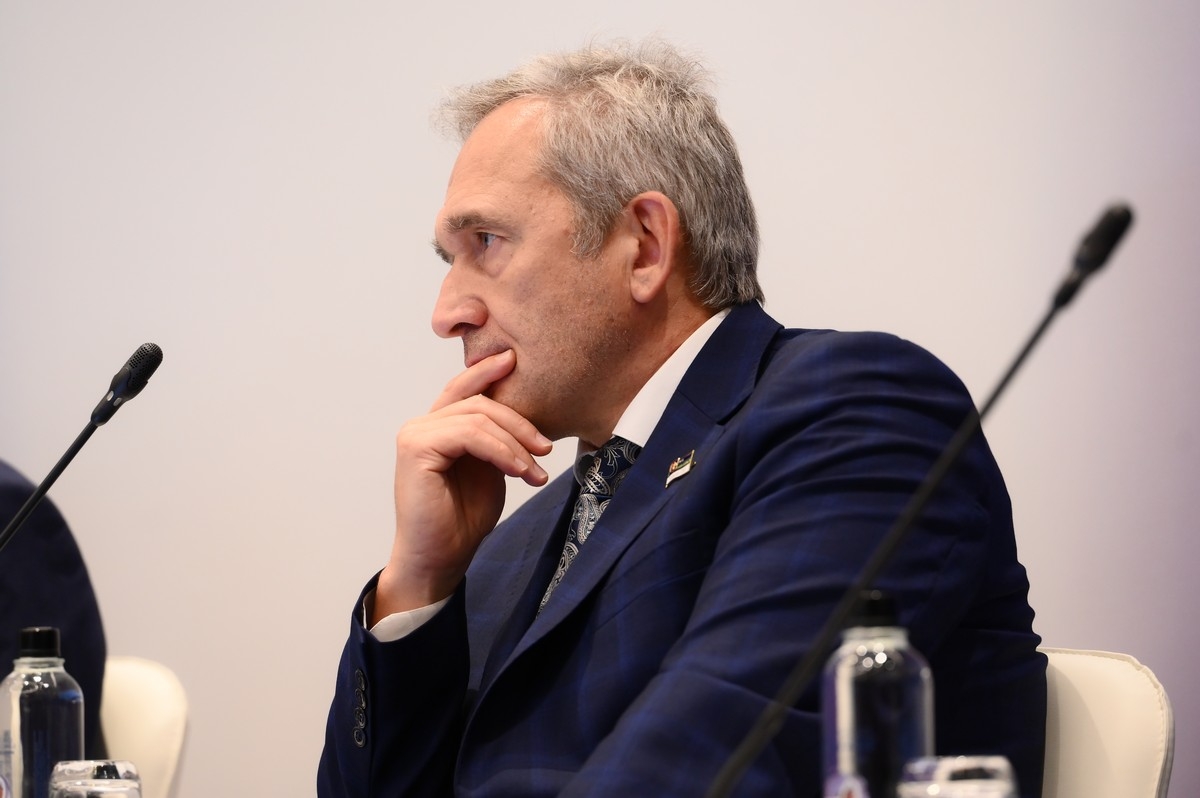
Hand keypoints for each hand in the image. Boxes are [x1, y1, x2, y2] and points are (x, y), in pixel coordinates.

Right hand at [373, 350, 551, 620]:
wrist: (441, 559)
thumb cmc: (462, 520)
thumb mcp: (489, 469)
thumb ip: (496, 440)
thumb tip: (523, 417)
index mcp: (436, 428)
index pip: (462, 389)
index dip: (485, 370)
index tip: (513, 360)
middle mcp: (421, 426)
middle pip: (479, 403)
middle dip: (519, 423)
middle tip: (546, 449)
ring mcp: (415, 435)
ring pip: (477, 417)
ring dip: (515, 443)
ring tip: (535, 471)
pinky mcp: (416, 448)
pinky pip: (469, 434)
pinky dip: (500, 450)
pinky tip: (519, 470)